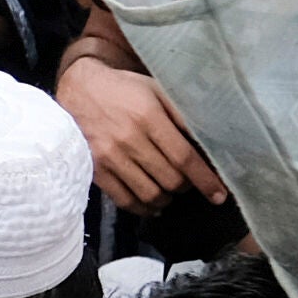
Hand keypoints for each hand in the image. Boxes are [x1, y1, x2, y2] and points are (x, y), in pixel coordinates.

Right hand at [56, 56, 226, 210]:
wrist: (79, 90)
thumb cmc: (124, 90)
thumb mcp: (156, 90)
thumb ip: (181, 113)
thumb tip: (210, 139)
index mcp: (148, 116)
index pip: (184, 157)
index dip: (205, 179)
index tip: (218, 194)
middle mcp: (129, 138)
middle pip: (170, 179)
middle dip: (186, 186)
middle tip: (187, 181)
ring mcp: (110, 157)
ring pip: (151, 194)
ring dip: (167, 198)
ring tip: (169, 190)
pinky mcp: (96, 170)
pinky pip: (125, 200)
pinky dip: (144, 208)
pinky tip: (152, 202)